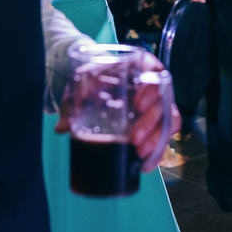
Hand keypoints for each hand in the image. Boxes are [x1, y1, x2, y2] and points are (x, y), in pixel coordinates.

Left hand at [54, 51, 179, 171]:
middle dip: (151, 122)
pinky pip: (165, 136)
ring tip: (139, 153)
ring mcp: (158, 104)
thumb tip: (61, 128)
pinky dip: (157, 152)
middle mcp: (154, 85)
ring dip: (157, 138)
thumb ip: (72, 101)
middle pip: (164, 101)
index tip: (138, 105)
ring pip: (169, 120)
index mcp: (140, 66)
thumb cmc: (92, 79)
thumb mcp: (81, 83)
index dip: (151, 89)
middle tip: (133, 138)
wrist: (96, 85)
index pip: (156, 72)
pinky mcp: (157, 123)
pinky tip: (144, 165)